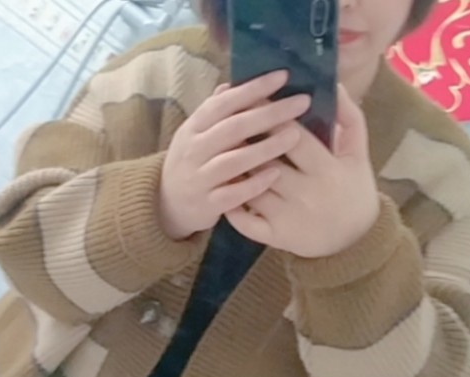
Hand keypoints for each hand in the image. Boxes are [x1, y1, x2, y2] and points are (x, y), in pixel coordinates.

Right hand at [159, 71, 310, 239]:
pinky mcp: (207, 204)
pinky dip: (254, 184)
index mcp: (193, 128)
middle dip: (270, 113)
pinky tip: (275, 174)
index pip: (224, 103)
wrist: (167, 206)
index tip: (283, 76)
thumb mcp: (195, 135)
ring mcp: (199, 178)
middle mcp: (194, 150)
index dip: (253, 89)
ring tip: (295, 135)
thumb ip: (213, 113)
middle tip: (302, 102)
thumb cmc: (191, 165)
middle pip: (234, 128)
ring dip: (266, 147)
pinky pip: (232, 194)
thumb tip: (230, 85)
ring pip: (234, 160)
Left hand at [225, 84, 379, 257]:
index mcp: (326, 168)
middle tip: (228, 123)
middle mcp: (305, 193)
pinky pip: (246, 222)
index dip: (271, 116)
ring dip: (234, 171)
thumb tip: (332, 83)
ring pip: (251, 189)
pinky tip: (225, 189)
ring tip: (220, 152)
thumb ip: (348, 117)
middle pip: (266, 162)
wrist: (355, 239)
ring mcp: (287, 217)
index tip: (254, 99)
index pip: (293, 137)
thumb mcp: (358, 153)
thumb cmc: (354, 189)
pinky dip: (233, 207)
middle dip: (246, 141)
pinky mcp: (276, 237)